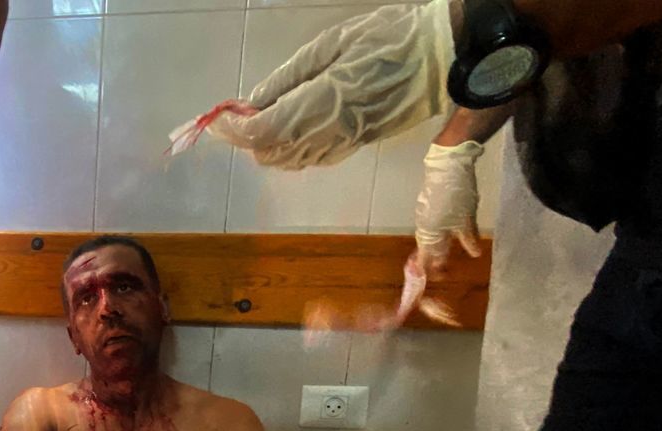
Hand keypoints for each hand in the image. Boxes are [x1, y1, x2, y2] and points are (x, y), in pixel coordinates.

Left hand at [206, 0, 454, 168]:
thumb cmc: (386, 39)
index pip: (264, 132)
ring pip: (290, 161)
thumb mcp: (331, 44)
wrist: (442, 59)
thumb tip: (255, 102)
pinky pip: (312, 158)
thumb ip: (289, 78)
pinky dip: (291, 148)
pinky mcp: (356, 146)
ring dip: (269, 146)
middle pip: (272, 154)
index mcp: (323, 102)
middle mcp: (331, 132)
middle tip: (240, 115)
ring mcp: (345, 144)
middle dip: (249, 140)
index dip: (236, 130)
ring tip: (263, 118)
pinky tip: (291, 127)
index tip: (220, 120)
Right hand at [415, 140, 483, 276]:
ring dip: (435, 246)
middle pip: (426, 248)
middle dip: (433, 259)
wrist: (447, 166)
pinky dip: (436, 233)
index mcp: (431, 234)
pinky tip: (444, 232)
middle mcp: (423, 226)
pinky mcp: (426, 204)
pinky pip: (430, 225)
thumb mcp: (467, 219)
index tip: (440, 278)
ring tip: (443, 253)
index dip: (433, 269)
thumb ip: (469, 238)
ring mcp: (423, 214)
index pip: (427, 259)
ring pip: (428, 236)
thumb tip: (474, 254)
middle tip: (441, 269)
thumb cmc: (457, 195)